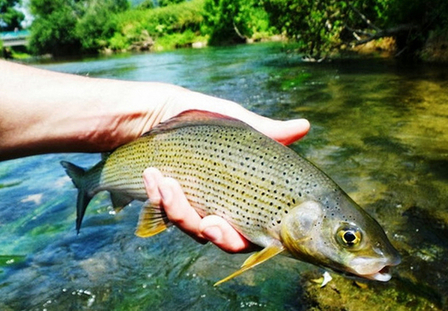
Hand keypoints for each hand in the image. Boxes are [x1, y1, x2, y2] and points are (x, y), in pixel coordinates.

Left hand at [141, 111, 309, 252]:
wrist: (149, 112)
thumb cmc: (195, 118)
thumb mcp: (230, 121)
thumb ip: (265, 131)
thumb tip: (304, 127)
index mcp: (239, 192)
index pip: (250, 226)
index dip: (247, 235)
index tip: (237, 224)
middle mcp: (216, 205)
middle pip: (223, 238)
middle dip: (216, 235)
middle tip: (208, 223)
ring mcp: (189, 206)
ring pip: (190, 228)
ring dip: (180, 210)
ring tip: (166, 181)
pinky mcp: (163, 203)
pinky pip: (163, 212)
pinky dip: (158, 196)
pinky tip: (152, 175)